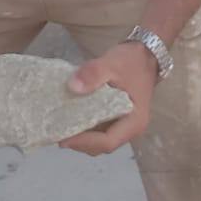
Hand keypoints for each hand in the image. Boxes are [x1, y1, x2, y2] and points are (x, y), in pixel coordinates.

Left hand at [59, 42, 159, 156]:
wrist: (144, 54)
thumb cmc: (131, 61)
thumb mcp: (112, 63)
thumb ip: (93, 73)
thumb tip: (72, 87)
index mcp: (134, 121)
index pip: (108, 142)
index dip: (84, 142)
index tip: (63, 137)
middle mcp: (130, 129)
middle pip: (102, 146)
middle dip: (79, 143)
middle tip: (55, 133)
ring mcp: (123, 125)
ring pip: (99, 140)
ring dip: (80, 138)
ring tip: (59, 127)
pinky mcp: (116, 119)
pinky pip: (99, 129)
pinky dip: (84, 128)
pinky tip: (69, 119)